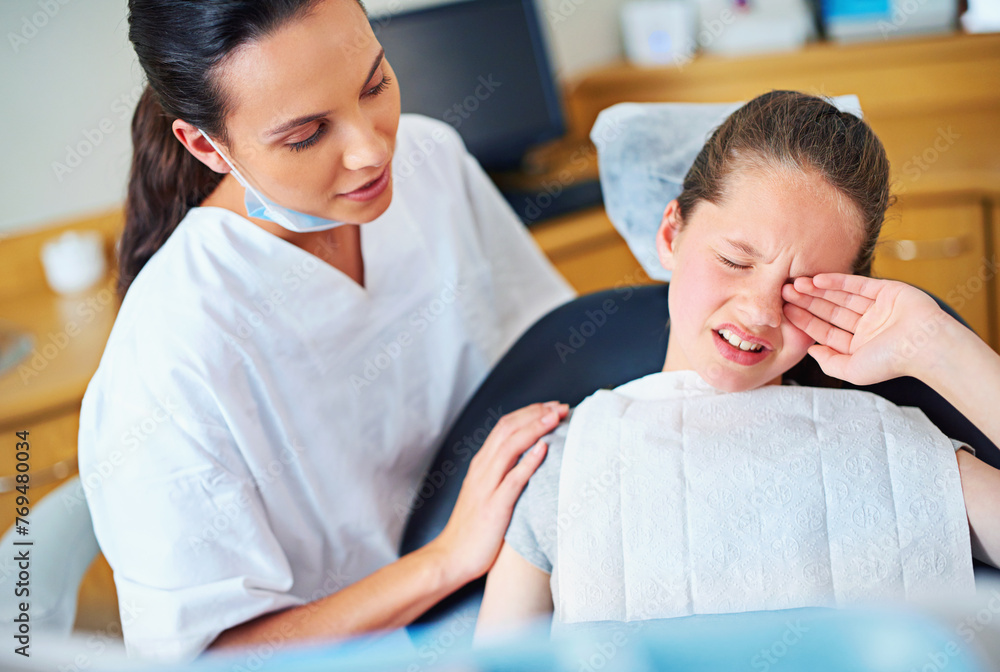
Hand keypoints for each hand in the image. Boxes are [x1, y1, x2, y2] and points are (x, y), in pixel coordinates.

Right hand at [431, 401, 568, 584]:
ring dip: (535, 429)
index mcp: (481, 464)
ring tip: (556, 418)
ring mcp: (487, 486)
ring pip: (510, 447)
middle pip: (508, 429)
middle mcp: (482, 469)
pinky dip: (529, 462)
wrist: (451, 557)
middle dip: (536, 414)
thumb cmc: (474, 528)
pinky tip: (544, 450)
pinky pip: (513, 480)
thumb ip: (502, 473)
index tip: (552, 407)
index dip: (530, 413)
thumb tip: (529, 458)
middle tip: (561, 406)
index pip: (505, 426)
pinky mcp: (493, 507)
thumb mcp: (486, 492)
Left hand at [781, 273, 954, 385]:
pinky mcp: (887, 291)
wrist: (925, 344)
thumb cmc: (891, 362)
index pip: (825, 331)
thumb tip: (811, 351)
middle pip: (830, 311)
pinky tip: (817, 279)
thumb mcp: (853, 370)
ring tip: (796, 284)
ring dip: (818, 290)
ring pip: (841, 297)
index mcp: (859, 345)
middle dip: (807, 302)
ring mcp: (877, 308)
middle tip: (784, 292)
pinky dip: (837, 281)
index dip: (804, 321)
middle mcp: (867, 326)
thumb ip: (830, 362)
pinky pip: (857, 284)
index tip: (784, 312)